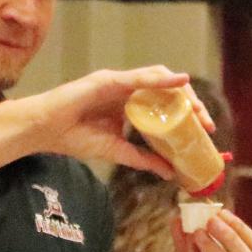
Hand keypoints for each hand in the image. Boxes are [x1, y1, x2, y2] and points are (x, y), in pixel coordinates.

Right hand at [19, 66, 195, 178]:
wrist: (45, 131)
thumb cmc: (75, 137)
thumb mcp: (117, 151)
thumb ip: (143, 159)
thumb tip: (170, 174)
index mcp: (132, 104)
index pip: (167, 103)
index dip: (188, 114)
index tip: (205, 131)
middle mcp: (129, 90)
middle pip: (168, 90)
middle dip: (191, 104)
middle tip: (206, 123)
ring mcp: (119, 82)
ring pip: (159, 80)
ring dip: (181, 92)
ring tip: (196, 109)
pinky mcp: (108, 80)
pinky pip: (139, 77)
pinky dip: (161, 79)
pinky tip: (179, 82)